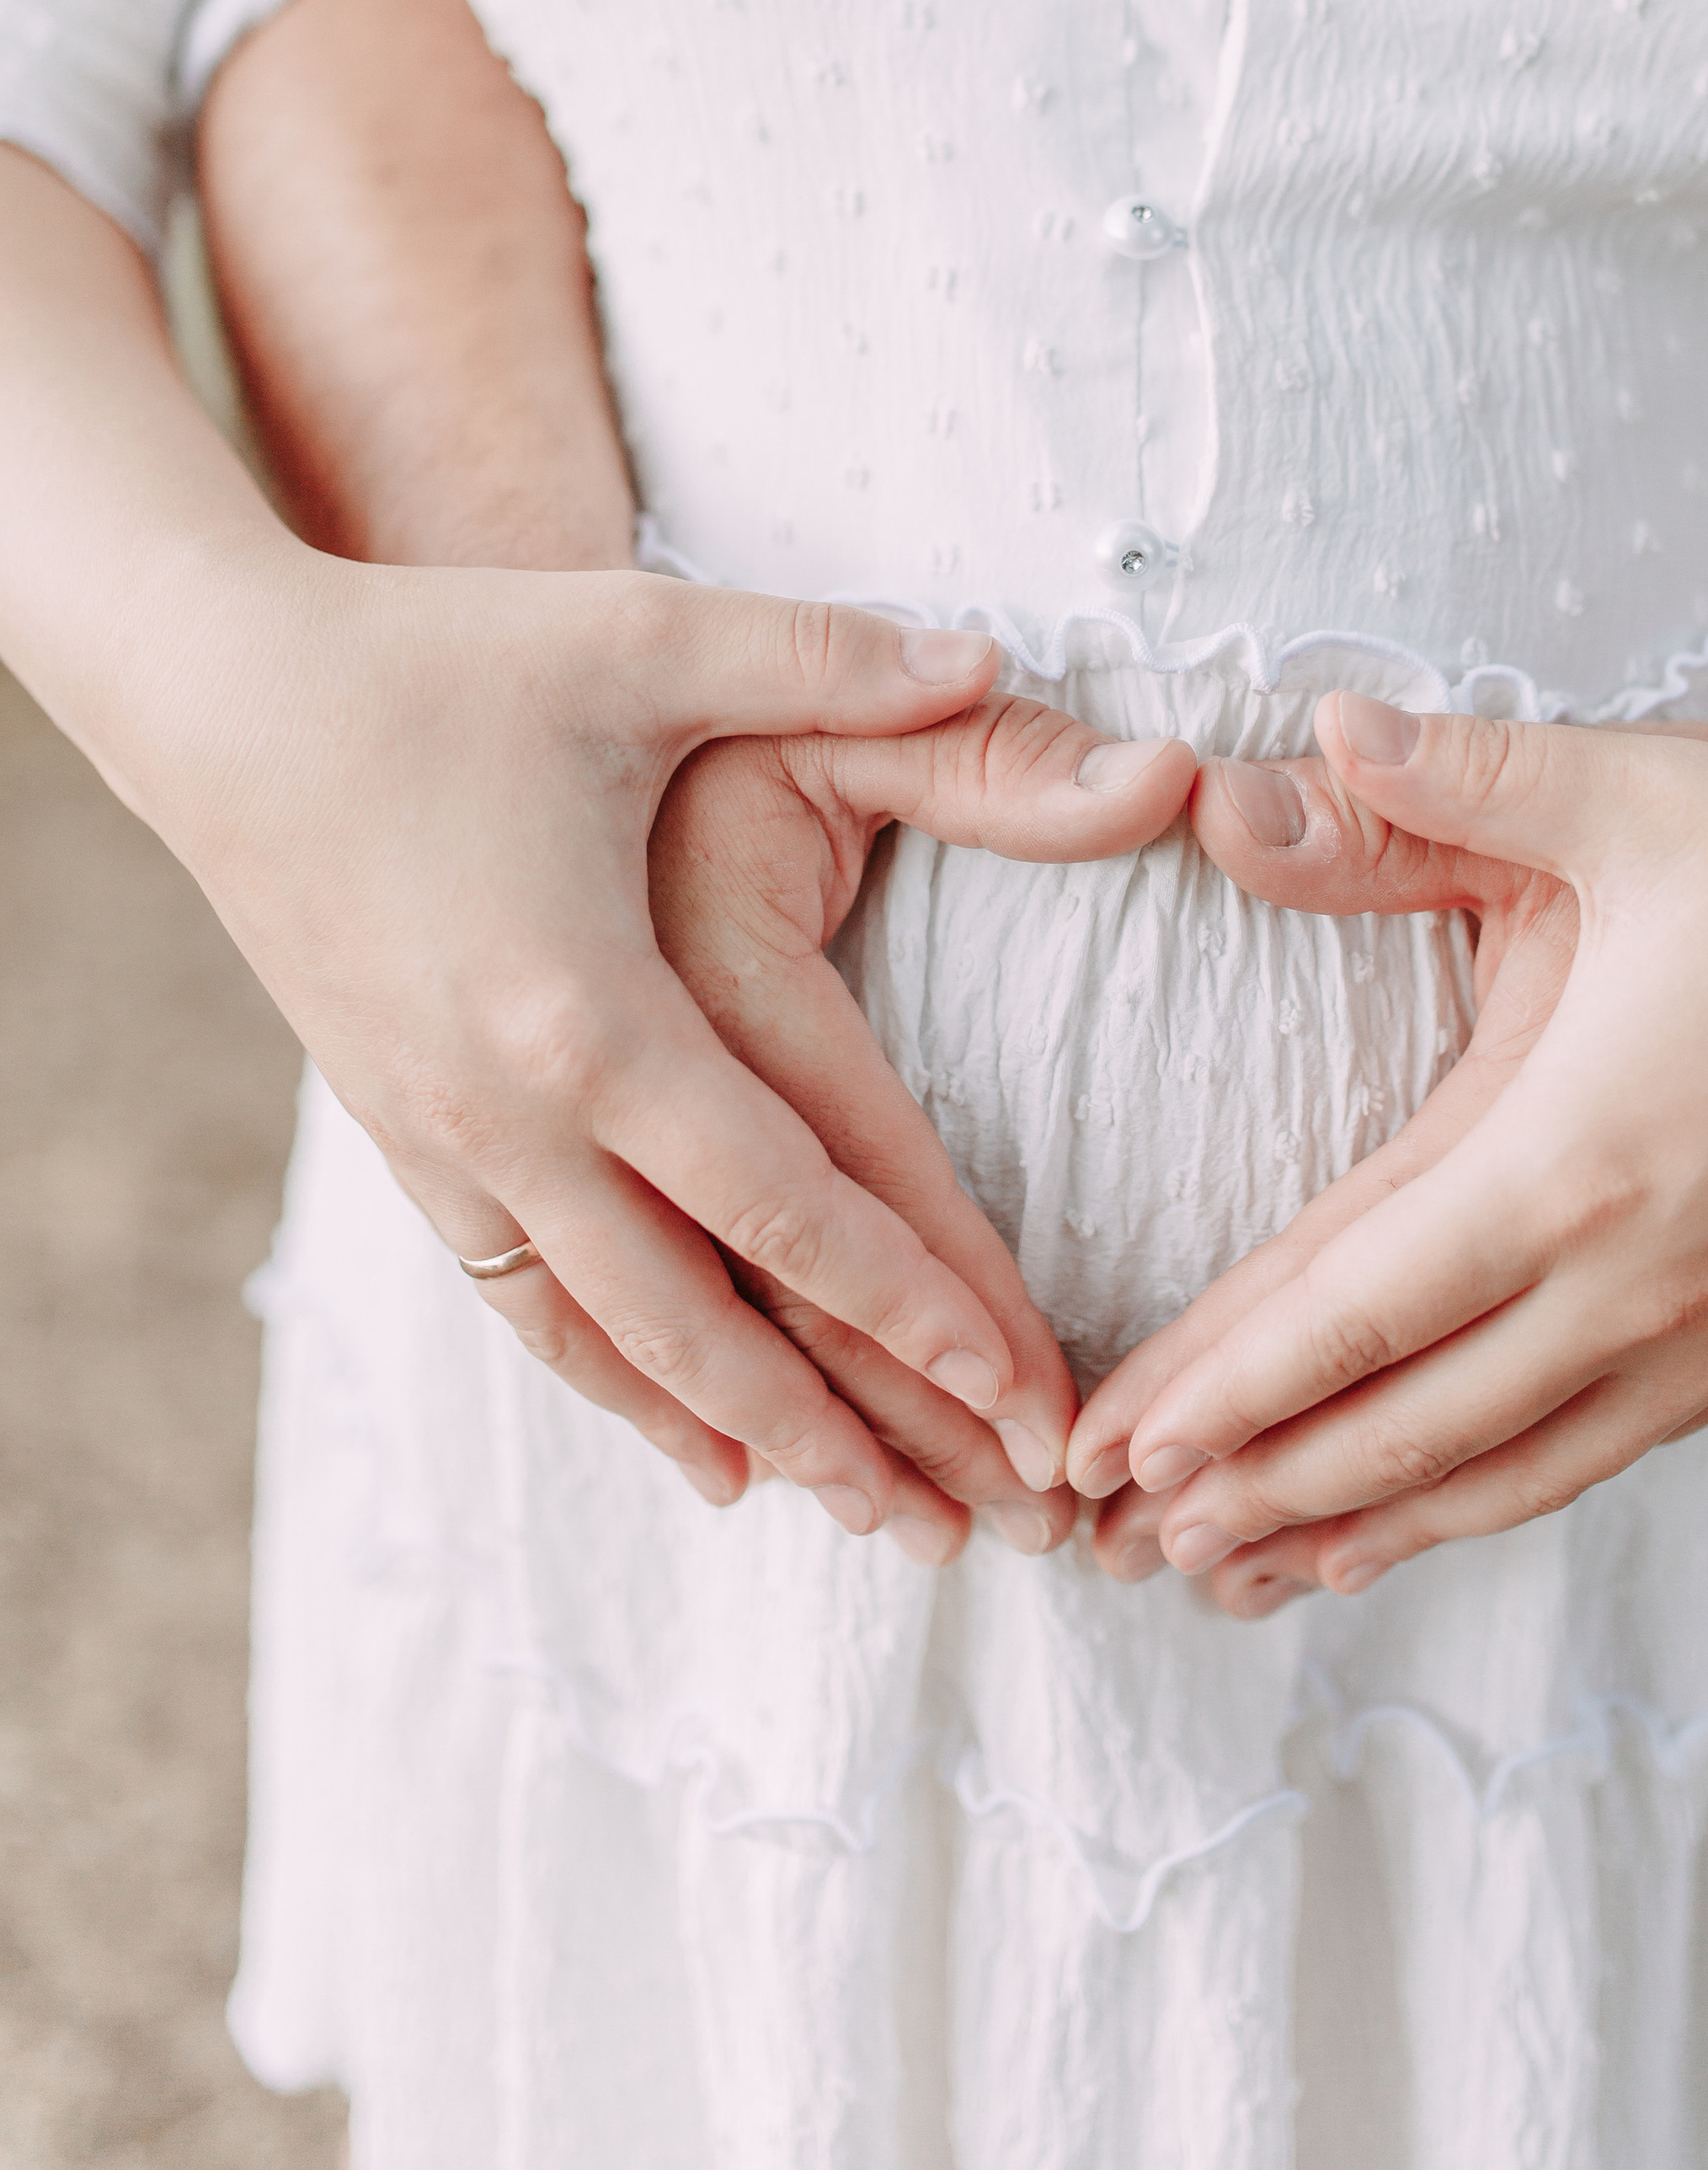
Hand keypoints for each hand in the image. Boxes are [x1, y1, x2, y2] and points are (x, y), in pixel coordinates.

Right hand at [132, 550, 1143, 1548]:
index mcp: (595, 1009)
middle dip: (852, 1429)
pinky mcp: (401, 1134)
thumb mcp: (647, 639)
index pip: (793, 1201)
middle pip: (708, 1319)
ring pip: (611, 1337)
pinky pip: (523, 1298)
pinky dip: (614, 1380)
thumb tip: (997, 654)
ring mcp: (444, 1139)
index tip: (1023, 1401)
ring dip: (739, 1433)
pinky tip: (688, 1436)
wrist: (221, 699)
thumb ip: (837, 656)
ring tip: (856, 1513)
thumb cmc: (443, 661)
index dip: (918, 1309)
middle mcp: (514, 1112)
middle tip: (970, 1530)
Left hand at [1075, 695, 1707, 1603]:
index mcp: (1571, 1156)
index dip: (1220, 1385)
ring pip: (1494, 1472)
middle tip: (1119, 1538)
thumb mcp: (1645, 800)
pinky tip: (1434, 1515)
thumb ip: (1460, 775)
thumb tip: (1311, 726)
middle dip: (1246, 1484)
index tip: (1110, 1447)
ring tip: (1240, 1570)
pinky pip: (1590, 1458)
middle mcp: (1630, 1281)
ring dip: (1354, 1523)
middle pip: (1397, 1422)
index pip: (1349, 1306)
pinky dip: (1484, 1504)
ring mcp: (1704, 1334)